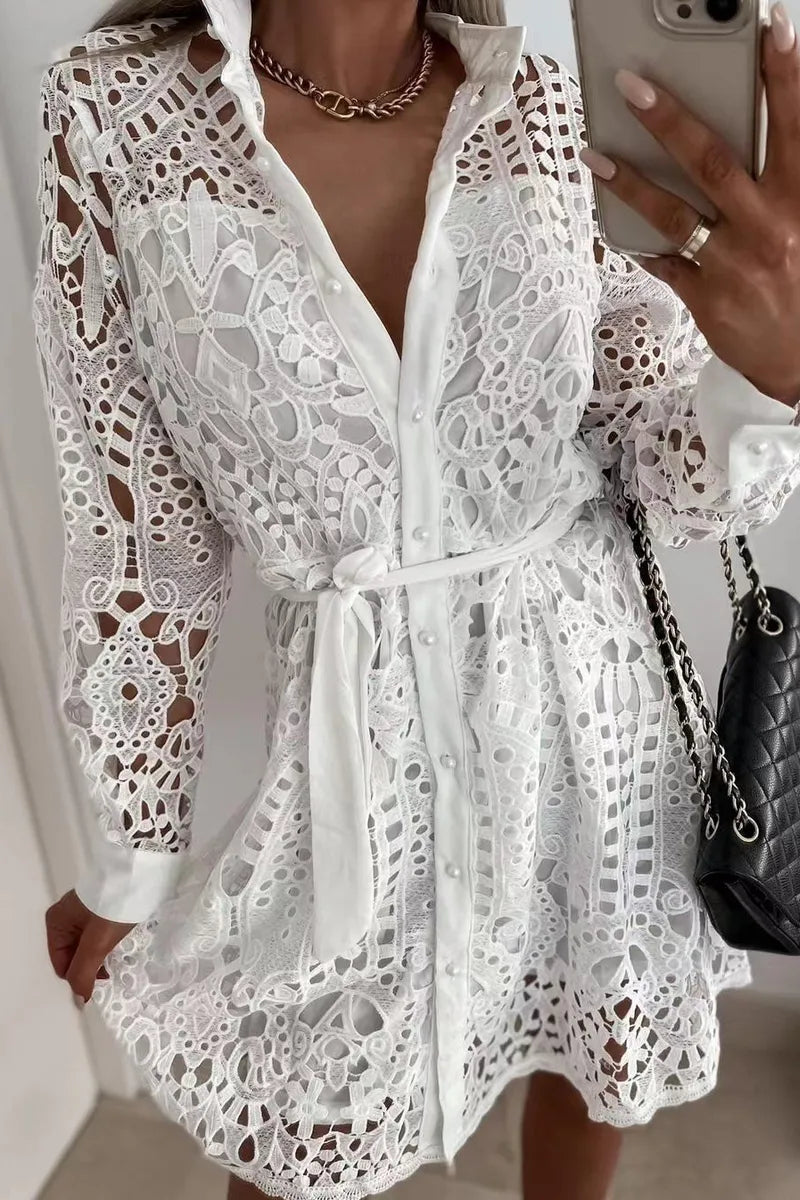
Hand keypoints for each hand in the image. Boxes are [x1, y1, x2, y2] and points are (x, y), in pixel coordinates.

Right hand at [45, 889, 135, 1004]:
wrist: (140, 872)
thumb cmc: (115, 905)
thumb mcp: (97, 942)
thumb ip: (83, 972)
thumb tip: (80, 998)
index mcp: (56, 922)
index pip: (62, 964)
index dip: (80, 976)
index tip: (103, 978)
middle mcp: (66, 915)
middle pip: (74, 955)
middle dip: (91, 966)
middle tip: (112, 968)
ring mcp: (84, 910)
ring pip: (88, 945)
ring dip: (101, 955)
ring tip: (119, 955)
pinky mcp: (102, 907)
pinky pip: (100, 934)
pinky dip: (108, 943)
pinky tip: (122, 942)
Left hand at [579, 1, 799, 405]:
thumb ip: (787, 184)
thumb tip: (760, 136)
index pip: (792, 128)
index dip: (783, 77)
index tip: (772, 29)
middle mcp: (767, 231)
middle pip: (714, 162)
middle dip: (671, 119)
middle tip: (634, 84)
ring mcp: (732, 267)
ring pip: (674, 214)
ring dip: (630, 180)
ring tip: (595, 153)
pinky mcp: (706, 301)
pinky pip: (664, 264)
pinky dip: (638, 241)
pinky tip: (614, 220)